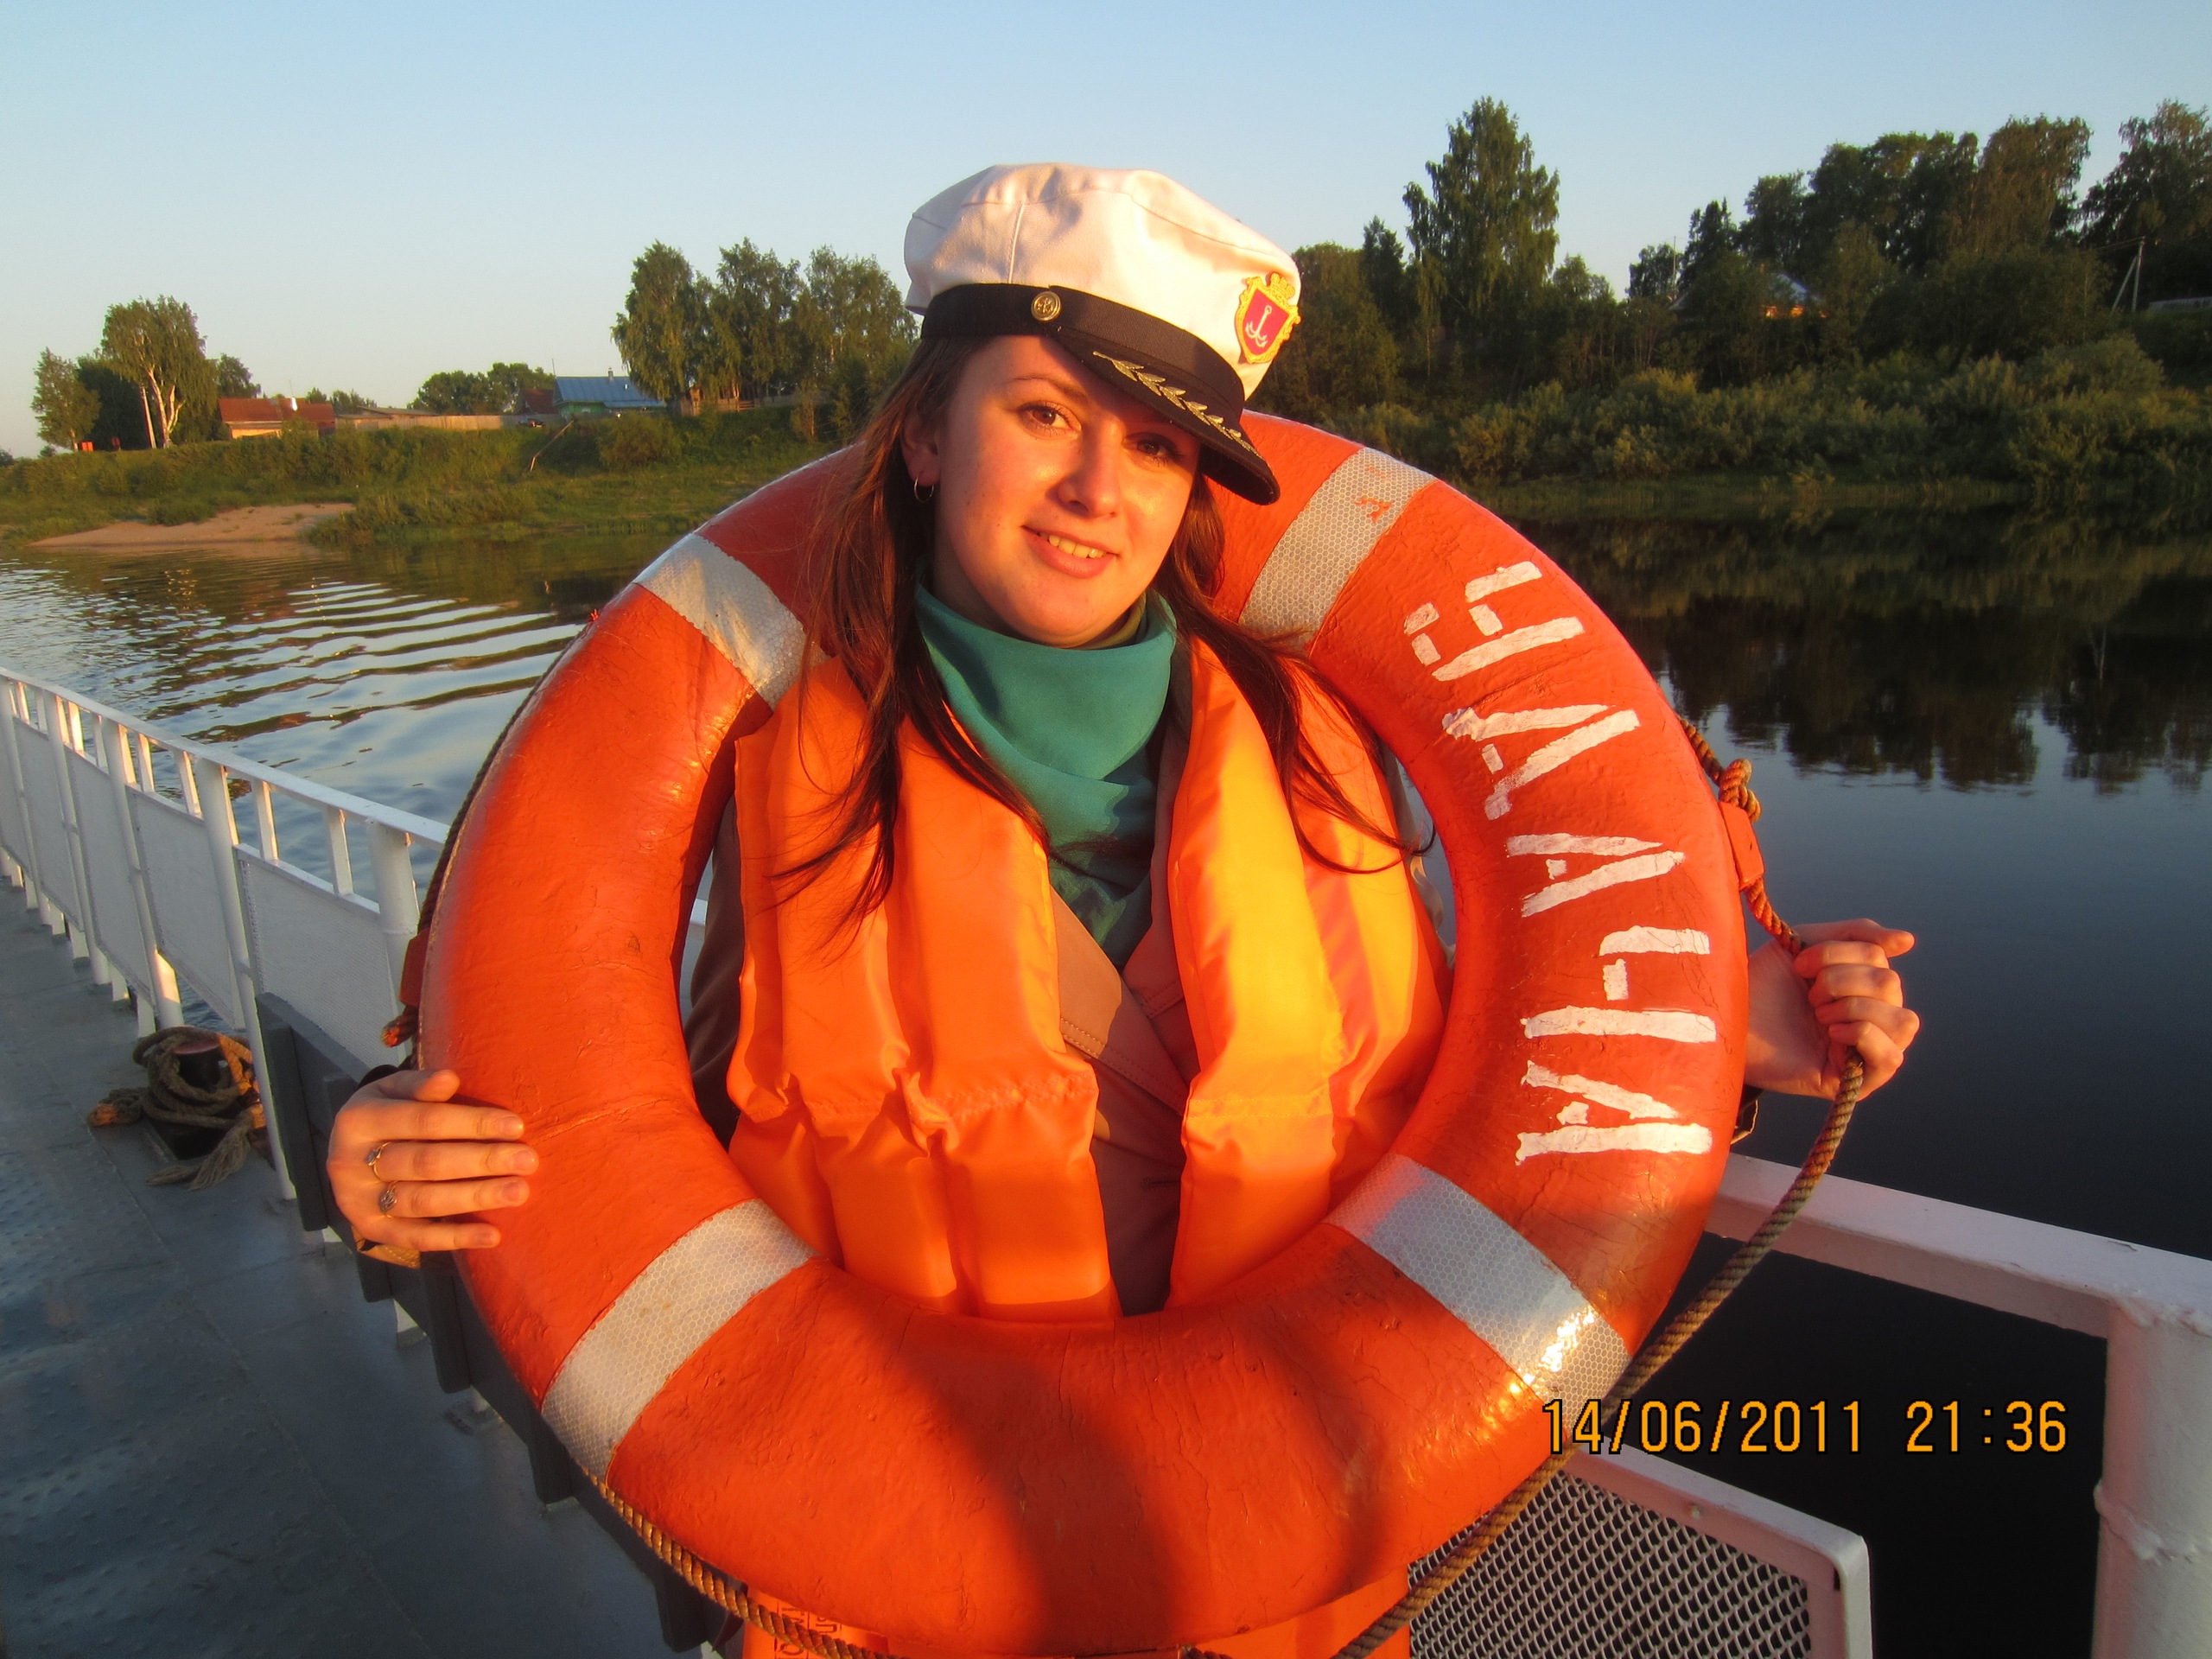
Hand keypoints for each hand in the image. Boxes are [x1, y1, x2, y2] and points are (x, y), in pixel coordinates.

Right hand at [326, 1068, 535, 1250]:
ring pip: (423, 1201)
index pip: (424, 1121)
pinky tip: (493, 1235)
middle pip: (426, 1163)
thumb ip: (418, 1085)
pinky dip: (455, 1238)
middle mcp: (351, 1163)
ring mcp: (359, 1201)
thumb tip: (449, 1079)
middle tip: (527, 1160)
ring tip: (520, 1191)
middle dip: (481, 1161)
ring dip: (475, 1197)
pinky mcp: (371, 1231)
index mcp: (358, 1120)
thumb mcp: (391, 1091)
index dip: (471, 1123)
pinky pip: (416, 1238)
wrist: (345, 1156)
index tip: (516, 1126)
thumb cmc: (385, 1116)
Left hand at [1743, 919, 1919, 1101]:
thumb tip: (1909, 941)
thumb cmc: (1760, 987)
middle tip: (1809, 996)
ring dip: (1855, 1008)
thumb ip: (1855, 935)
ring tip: (1820, 1016)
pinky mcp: (1854, 1082)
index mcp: (1859, 984)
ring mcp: (1865, 1051)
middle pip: (1891, 985)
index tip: (1799, 964)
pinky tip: (1832, 1033)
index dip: (1836, 954)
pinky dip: (1864, 1036)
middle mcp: (1870, 1017)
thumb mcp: (1805, 945)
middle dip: (1842, 981)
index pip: (1879, 957)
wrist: (1726, 1023)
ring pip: (1903, 1020)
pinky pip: (1892, 1058)